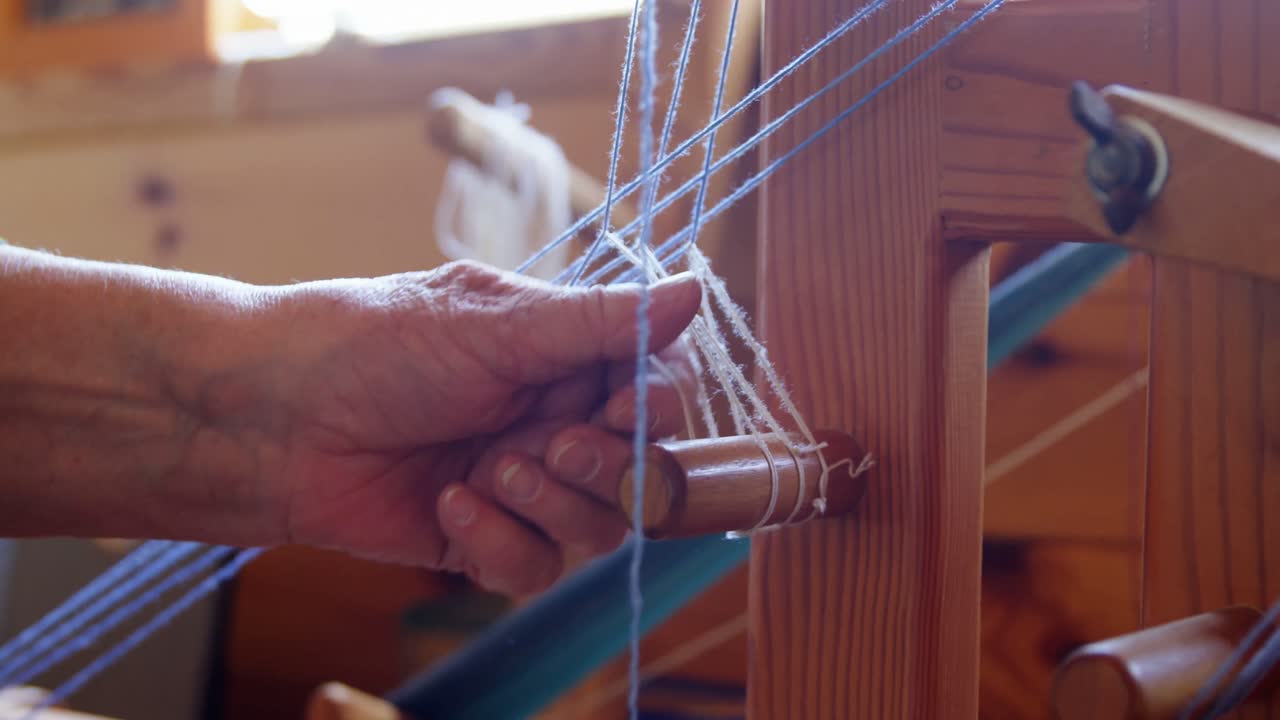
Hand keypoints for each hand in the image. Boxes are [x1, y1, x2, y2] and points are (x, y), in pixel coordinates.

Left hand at [210, 261, 701, 594]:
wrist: (272, 417)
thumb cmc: (376, 345)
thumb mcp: (496, 324)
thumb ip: (601, 321)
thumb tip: (695, 289)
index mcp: (565, 359)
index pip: (658, 391)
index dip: (657, 407)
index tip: (627, 406)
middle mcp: (555, 422)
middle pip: (642, 471)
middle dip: (606, 466)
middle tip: (552, 442)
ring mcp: (523, 485)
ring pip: (598, 528)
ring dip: (551, 503)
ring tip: (487, 472)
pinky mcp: (485, 542)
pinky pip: (535, 568)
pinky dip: (499, 542)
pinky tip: (448, 507)